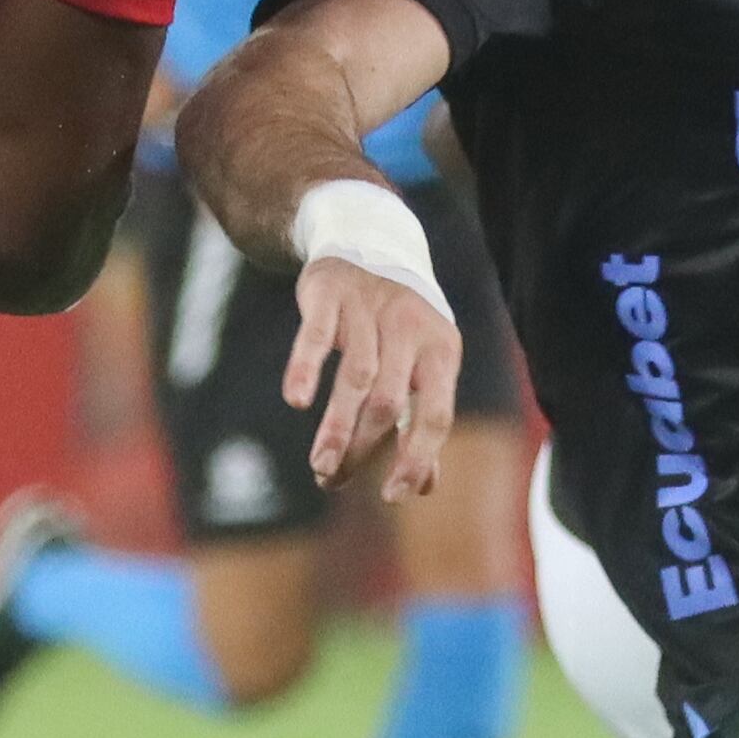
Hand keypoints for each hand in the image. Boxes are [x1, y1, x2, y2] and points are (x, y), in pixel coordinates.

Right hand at [290, 257, 460, 501]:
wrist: (367, 242)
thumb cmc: (399, 324)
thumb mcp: (423, 365)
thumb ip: (421, 422)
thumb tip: (424, 485)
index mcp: (442, 352)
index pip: (437, 415)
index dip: (416, 458)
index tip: (393, 494)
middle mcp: (411, 329)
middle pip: (389, 404)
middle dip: (362, 449)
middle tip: (333, 480)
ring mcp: (370, 310)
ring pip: (356, 378)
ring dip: (336, 426)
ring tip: (321, 464)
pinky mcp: (331, 296)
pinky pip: (317, 337)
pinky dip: (305, 368)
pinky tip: (296, 401)